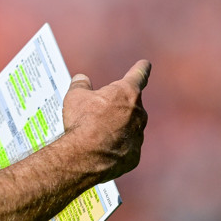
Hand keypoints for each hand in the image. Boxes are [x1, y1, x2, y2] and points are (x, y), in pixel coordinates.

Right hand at [61, 59, 149, 181]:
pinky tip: (101, 150)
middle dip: (120, 106)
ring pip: (130, 127)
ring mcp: (138, 135)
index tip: (146, 64)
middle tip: (101, 111)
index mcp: (126, 92)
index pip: (138, 75)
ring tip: (96, 134)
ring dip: (118, 128)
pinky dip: (117, 147)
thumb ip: (80, 85)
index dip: (141, 69)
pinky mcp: (134, 155)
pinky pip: (126, 147)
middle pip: (132, 104)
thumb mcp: (75, 97)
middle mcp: (138, 112)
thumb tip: (81, 78)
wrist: (86, 156)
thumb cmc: (82, 122)